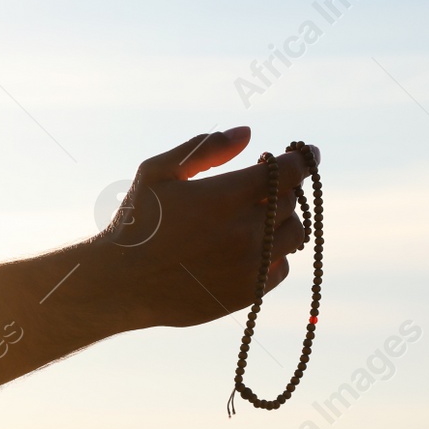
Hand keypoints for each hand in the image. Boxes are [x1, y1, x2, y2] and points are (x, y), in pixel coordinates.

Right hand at [96, 126, 317, 328]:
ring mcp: (249, 266)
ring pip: (293, 236)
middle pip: (291, 202)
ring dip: (283, 222)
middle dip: (281, 190)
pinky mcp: (247, 293)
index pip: (288, 172)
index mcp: (225, 197)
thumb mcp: (157, 173)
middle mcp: (244, 232)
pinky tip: (251, 249)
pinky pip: (280, 269)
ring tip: (260, 218)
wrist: (120, 284)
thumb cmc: (136, 223)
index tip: (308, 154)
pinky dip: (274, 255)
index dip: (303, 160)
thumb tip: (248, 134)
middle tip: (263, 189)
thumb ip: (204, 148)